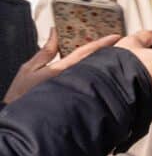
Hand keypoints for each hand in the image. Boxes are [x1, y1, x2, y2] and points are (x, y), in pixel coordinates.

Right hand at [3, 29, 118, 103]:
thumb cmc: (23, 95)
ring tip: (119, 59)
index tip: (116, 37)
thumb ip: (46, 51)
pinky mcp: (80, 103)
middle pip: (97, 65)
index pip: (87, 53)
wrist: (24, 123)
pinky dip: (101, 81)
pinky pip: (93, 89)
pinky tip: (108, 77)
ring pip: (97, 77)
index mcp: (63, 71)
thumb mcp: (30, 69)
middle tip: (124, 47)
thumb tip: (55, 32)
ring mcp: (79, 92)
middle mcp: (75, 81)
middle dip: (111, 56)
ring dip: (108, 68)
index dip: (102, 44)